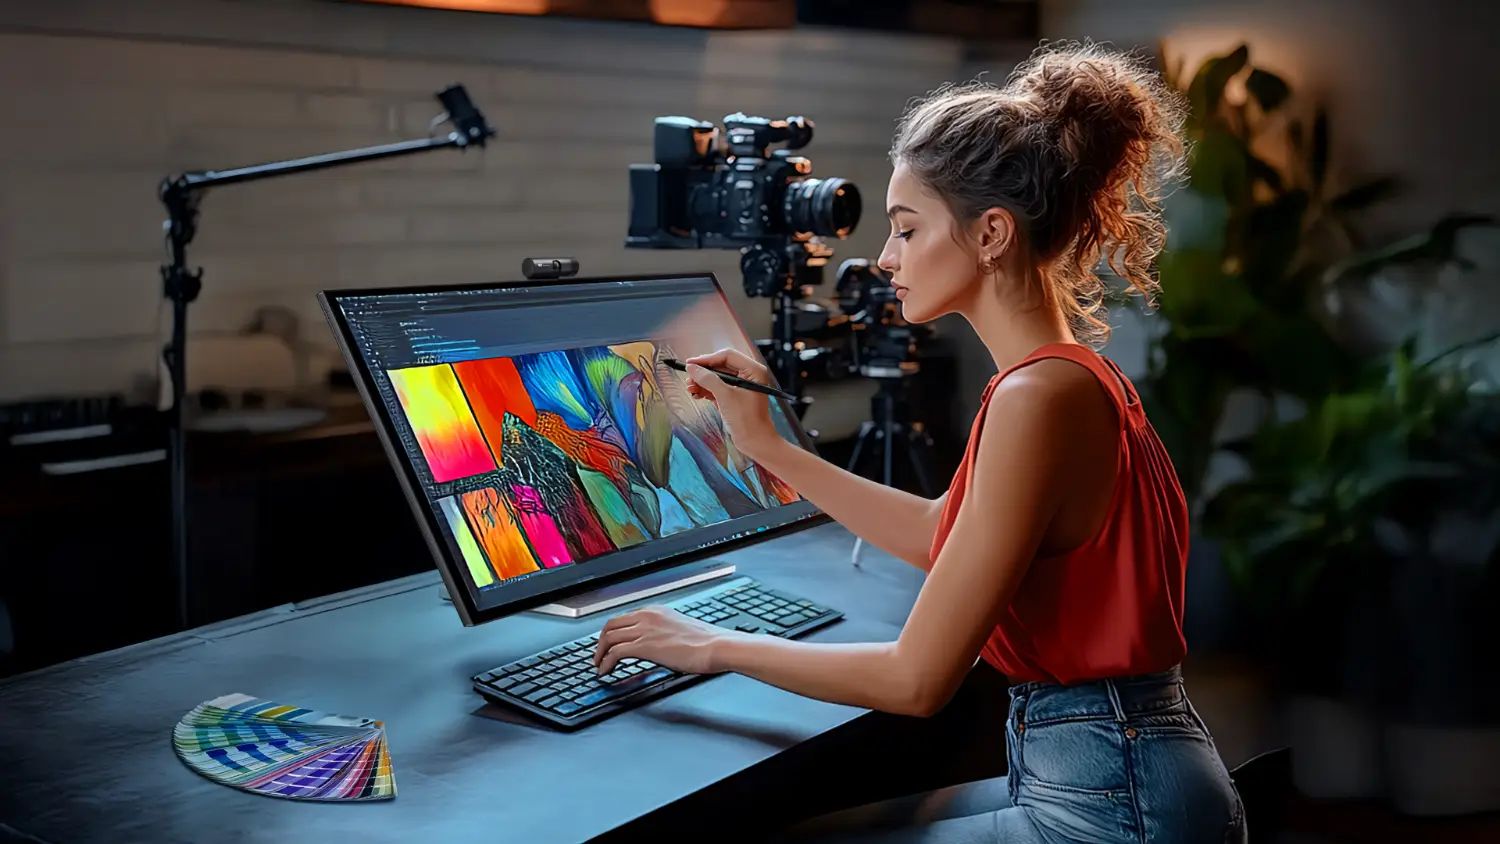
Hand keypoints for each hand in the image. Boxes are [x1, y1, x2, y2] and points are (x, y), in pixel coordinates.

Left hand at [592, 605, 734, 675]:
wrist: (716, 646)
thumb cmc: (707, 642)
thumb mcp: (680, 630)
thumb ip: (664, 633)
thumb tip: (659, 646)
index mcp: (656, 611)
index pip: (624, 618)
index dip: (613, 632)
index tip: (609, 643)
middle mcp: (647, 616)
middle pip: (611, 625)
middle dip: (601, 642)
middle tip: (599, 655)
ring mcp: (645, 629)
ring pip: (609, 637)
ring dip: (600, 653)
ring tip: (599, 666)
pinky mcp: (645, 645)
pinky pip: (615, 652)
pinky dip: (605, 662)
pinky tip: (605, 671)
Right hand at [683, 348, 778, 457]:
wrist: (755, 442)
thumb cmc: (748, 420)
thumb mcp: (725, 397)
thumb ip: (708, 380)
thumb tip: (692, 368)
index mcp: (753, 370)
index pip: (727, 356)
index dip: (707, 359)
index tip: (690, 364)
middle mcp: (749, 375)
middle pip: (721, 366)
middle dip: (703, 372)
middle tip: (688, 377)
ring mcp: (741, 386)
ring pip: (717, 377)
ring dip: (702, 382)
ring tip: (690, 388)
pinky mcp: (735, 396)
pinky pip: (718, 387)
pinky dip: (706, 390)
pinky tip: (696, 394)